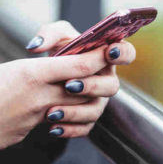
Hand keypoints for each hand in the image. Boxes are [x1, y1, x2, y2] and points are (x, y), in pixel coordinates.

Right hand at [0, 46, 110, 151]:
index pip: (79, 65)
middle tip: (94, 71)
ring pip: (74, 109)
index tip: (107, 50)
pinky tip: (52, 114)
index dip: (98, 57)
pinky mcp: (27, 133)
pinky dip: (59, 118)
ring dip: (80, 102)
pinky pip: (54, 124)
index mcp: (30, 74)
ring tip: (73, 93)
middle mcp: (40, 97)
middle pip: (86, 88)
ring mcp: (36, 118)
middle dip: (96, 80)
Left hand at [24, 20, 135, 137]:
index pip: (126, 53)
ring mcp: (98, 101)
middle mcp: (106, 80)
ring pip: (96, 110)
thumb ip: (48, 34)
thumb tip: (36, 46)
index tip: (108, 52)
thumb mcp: (54, 37)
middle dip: (91, 86)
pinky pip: (84, 128)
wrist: (46, 77)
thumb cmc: (59, 51)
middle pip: (111, 86)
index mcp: (106, 56)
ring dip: (75, 111)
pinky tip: (53, 128)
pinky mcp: (87, 119)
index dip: (122, 53)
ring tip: (52, 112)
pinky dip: (68, 129)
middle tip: (69, 85)